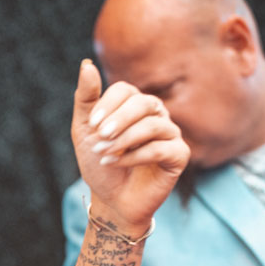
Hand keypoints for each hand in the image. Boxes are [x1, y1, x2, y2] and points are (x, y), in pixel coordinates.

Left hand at [70, 59, 188, 231]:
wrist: (111, 200)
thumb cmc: (99, 163)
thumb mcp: (85, 131)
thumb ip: (86, 99)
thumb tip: (86, 65)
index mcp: (134, 105)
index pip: (125, 90)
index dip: (108, 104)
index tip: (92, 125)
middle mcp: (156, 114)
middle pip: (143, 103)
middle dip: (119, 120)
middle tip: (99, 138)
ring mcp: (170, 134)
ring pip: (153, 125)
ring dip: (124, 140)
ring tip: (104, 154)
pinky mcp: (179, 155)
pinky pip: (162, 148)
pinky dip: (136, 156)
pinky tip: (117, 163)